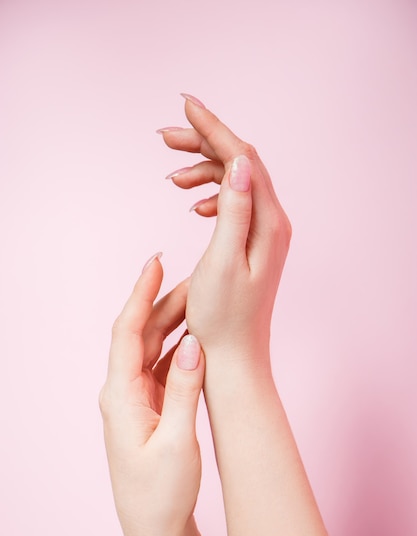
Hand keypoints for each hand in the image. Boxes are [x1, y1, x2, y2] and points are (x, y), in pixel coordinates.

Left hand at [99, 255, 204, 535]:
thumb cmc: (162, 492)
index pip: (127, 332)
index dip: (140, 294)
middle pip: (142, 334)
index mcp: (121, 396)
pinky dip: (180, 347)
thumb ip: (184, 390)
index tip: (156, 263)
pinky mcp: (148, 407)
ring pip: (153, 348)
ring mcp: (134, 398)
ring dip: (175, 323)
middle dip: (166, 303)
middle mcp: (122, 391)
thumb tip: (194, 344)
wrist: (154, 527)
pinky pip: (162, 366)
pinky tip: (200, 337)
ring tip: (202, 300)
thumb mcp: (179, 441)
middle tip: (196, 278)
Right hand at [159, 95, 291, 363]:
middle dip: (204, 145)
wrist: (232, 356)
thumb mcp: (223, 262)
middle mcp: (273, 222)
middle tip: (165, 137)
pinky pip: (233, 205)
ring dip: (204, 171)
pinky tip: (194, 205)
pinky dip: (211, 196)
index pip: (243, 158)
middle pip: (240, 164)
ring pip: (235, 183)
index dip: (214, 128)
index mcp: (268, 223)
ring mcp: (264, 233)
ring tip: (171, 175)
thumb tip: (239, 161)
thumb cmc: (222, 318)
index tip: (185, 104)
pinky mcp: (252, 244)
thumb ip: (233, 210)